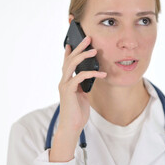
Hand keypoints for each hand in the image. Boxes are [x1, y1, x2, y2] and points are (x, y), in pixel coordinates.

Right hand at [50, 36, 105, 161]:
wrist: (72, 126)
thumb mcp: (82, 95)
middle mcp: (63, 81)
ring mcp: (65, 85)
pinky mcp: (69, 91)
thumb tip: (89, 76)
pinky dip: (91, 74)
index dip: (70, 52)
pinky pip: (80, 77)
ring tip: (94, 50)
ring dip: (83, 56)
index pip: (67, 63)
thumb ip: (83, 85)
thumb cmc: (77, 112)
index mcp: (66, 81)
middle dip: (79, 48)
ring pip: (72, 65)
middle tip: (88, 38)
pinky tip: (101, 74)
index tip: (73, 42)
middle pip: (69, 60)